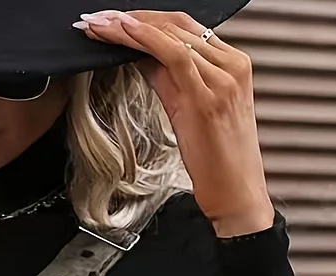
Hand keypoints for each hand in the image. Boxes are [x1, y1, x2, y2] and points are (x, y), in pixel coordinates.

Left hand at [75, 9, 274, 236]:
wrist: (238, 196)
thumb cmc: (219, 165)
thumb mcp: (192, 113)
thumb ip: (171, 82)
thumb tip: (142, 59)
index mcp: (231, 66)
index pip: (184, 28)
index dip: (146, 20)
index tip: (115, 21)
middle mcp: (230, 66)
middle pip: (177, 24)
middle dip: (133, 18)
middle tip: (98, 19)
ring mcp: (222, 78)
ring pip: (171, 35)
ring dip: (129, 27)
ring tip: (98, 25)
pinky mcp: (208, 97)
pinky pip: (173, 56)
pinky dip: (145, 40)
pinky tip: (123, 33)